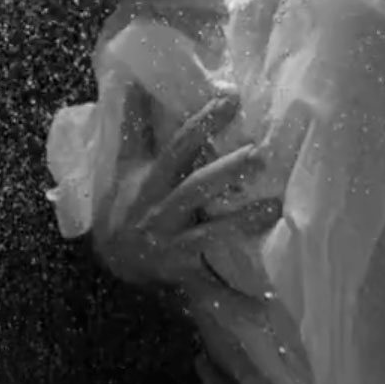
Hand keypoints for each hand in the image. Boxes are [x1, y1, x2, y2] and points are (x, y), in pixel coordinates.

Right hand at [93, 92, 283, 295]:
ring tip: (275, 207)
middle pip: (194, 190)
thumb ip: (132, 124)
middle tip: (260, 155)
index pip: (176, 149)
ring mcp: (170, 249)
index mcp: (147, 185)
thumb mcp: (122, 165)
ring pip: (207, 235)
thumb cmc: (123, 205)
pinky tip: (264, 304)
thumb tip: (132, 79)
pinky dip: (234, 301)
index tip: (230, 100)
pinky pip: (210, 292)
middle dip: (226, 172)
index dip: (201, 124)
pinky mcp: (183, 278)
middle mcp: (158, 215)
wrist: (109, 263)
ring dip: (241, 223)